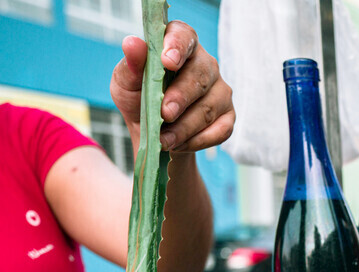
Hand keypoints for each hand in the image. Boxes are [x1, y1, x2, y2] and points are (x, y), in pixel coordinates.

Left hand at [110, 21, 233, 152]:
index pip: (184, 36)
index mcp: (179, 45)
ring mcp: (220, 91)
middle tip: (164, 114)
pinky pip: (220, 130)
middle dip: (181, 97)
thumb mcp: (125, 83)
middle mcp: (205, 64)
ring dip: (185, 127)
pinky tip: (179, 144)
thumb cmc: (139, 99)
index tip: (168, 62)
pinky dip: (198, 141)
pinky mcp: (228, 117)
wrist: (154, 133)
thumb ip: (131, 66)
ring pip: (209, 107)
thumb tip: (132, 44)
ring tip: (164, 140)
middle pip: (201, 76)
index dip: (177, 47)